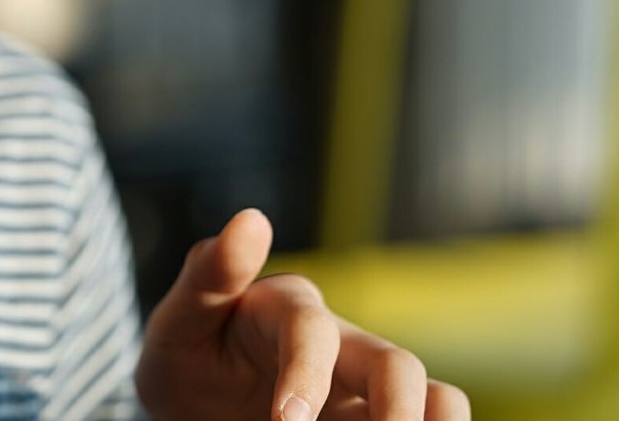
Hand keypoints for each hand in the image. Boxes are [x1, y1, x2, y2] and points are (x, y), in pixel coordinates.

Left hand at [135, 209, 470, 419]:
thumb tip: (252, 219)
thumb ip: (210, 274)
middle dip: (395, 411)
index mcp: (289, 307)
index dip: (305, 374)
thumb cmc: (191, 353)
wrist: (198, 401)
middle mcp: (342, 341)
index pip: (311, 330)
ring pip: (435, 397)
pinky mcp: (381, 414)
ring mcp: (368, 384)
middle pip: (396, 366)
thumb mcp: (181, 320)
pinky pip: (437, 420)